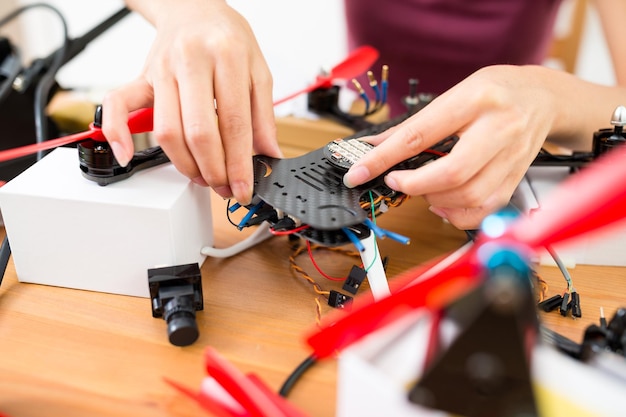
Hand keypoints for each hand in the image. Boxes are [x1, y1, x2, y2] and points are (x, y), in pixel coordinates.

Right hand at [102, 0, 280, 203]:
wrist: (193, 5)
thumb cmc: (227, 38)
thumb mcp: (258, 70)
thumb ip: (263, 116)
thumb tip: (270, 156)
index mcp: (227, 55)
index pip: (233, 122)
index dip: (239, 163)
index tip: (244, 188)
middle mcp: (191, 61)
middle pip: (198, 131)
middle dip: (213, 170)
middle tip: (224, 187)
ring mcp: (161, 68)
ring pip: (167, 129)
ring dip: (185, 165)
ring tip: (202, 177)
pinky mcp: (141, 75)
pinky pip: (117, 103)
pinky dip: (117, 133)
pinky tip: (127, 156)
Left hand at [343, 65, 560, 229]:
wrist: (543, 97)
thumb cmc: (495, 92)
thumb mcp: (454, 93)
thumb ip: (415, 123)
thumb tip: (375, 146)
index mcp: (475, 101)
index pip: (420, 135)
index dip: (383, 158)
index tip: (359, 172)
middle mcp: (498, 129)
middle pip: (452, 173)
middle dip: (414, 185)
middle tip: (396, 181)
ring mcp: (511, 157)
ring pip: (469, 196)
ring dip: (434, 199)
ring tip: (421, 188)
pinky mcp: (516, 178)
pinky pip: (484, 210)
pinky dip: (456, 214)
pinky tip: (443, 203)